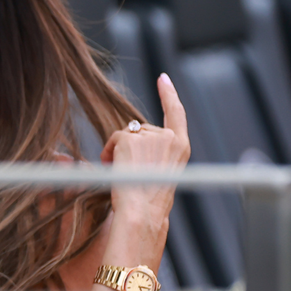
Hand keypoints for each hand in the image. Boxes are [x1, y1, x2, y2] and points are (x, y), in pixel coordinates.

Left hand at [99, 73, 190, 222]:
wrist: (143, 211)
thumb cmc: (148, 200)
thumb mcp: (161, 171)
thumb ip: (154, 150)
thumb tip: (132, 132)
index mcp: (181, 147)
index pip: (176, 113)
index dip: (168, 94)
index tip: (163, 79)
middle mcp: (170, 138)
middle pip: (141, 129)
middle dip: (131, 146)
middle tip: (132, 172)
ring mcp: (151, 136)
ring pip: (127, 134)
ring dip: (119, 150)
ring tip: (125, 173)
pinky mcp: (131, 138)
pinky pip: (114, 137)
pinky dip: (109, 151)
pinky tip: (115, 166)